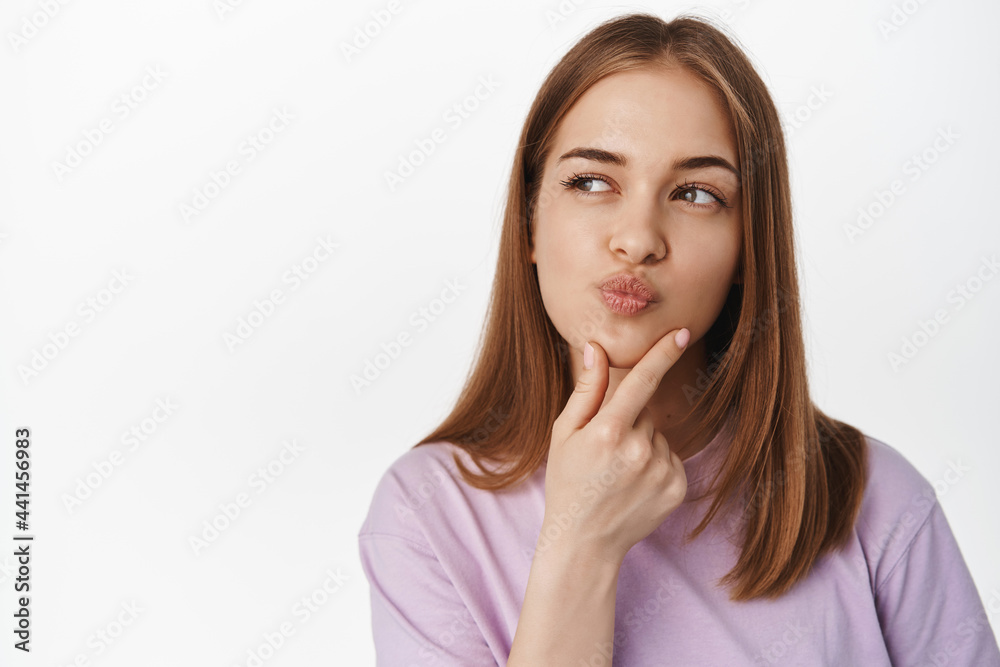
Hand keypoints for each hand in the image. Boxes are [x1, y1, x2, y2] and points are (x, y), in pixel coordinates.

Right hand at [540, 328, 690, 565]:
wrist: (584, 541)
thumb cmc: (567, 482)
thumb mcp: (564, 434)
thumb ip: (586, 390)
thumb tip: (596, 348)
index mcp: (608, 432)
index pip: (642, 381)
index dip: (662, 354)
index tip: (682, 332)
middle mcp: (639, 450)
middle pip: (646, 411)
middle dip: (629, 420)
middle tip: (605, 450)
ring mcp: (661, 471)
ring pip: (659, 435)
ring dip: (642, 444)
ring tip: (618, 471)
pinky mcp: (677, 488)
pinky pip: (671, 458)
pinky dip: (656, 464)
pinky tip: (634, 484)